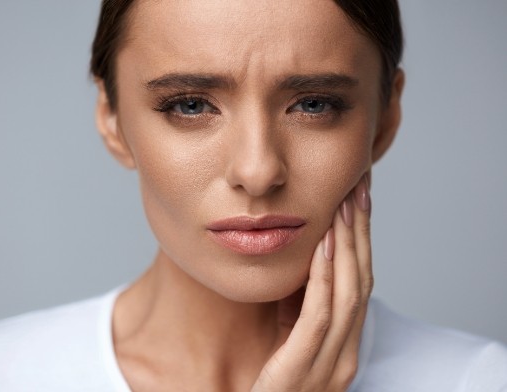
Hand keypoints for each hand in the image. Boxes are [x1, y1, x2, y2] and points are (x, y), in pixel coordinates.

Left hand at [252, 175, 372, 391]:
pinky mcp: (305, 369)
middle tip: (360, 187)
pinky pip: (320, 315)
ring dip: (348, 244)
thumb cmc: (271, 385)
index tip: (358, 199)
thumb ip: (301, 308)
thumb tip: (304, 264)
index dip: (362, 239)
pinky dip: (325, 277)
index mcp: (344, 344)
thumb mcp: (291, 340)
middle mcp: (346, 352)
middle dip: (361, 231)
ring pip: (349, 292)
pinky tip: (324, 246)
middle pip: (362, 279)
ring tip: (345, 204)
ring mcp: (331, 364)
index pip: (360, 281)